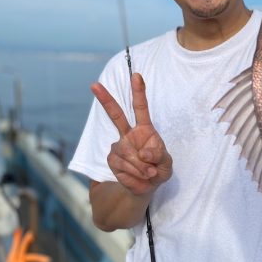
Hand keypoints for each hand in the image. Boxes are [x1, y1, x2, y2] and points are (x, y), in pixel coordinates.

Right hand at [91, 73, 171, 195]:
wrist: (146, 186)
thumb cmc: (158, 169)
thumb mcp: (166, 164)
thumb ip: (159, 156)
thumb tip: (143, 153)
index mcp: (145, 130)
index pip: (141, 108)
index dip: (139, 92)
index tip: (136, 76)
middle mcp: (129, 134)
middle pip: (115, 114)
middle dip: (105, 99)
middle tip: (94, 84)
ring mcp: (118, 146)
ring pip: (127, 152)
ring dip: (141, 166)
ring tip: (149, 172)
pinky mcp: (112, 159)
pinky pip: (121, 164)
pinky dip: (134, 173)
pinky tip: (138, 176)